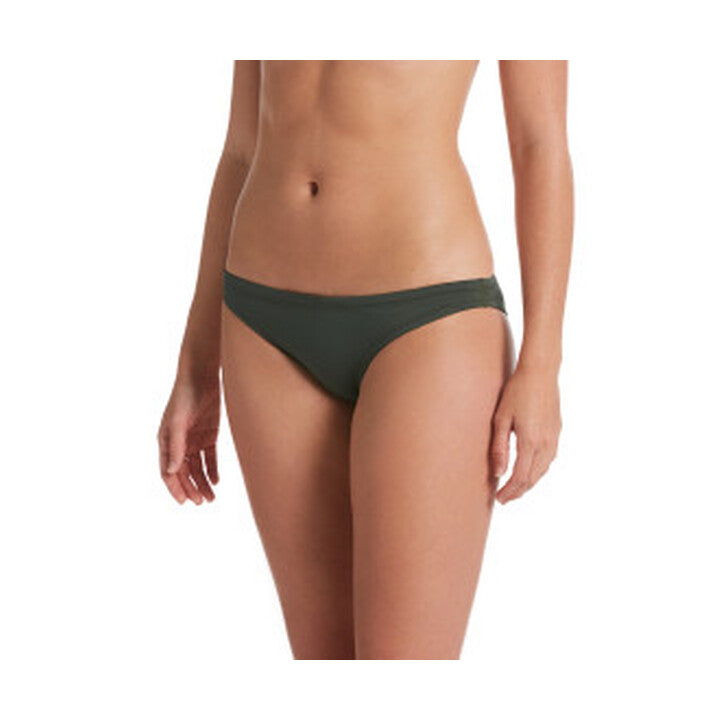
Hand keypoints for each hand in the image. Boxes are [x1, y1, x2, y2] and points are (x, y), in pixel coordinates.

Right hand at [157, 375, 220, 503]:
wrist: (202, 377)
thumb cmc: (185, 397)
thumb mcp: (178, 422)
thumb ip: (175, 447)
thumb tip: (172, 471)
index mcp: (165, 441)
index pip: (168, 471)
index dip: (175, 487)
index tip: (184, 501)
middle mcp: (179, 443)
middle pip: (184, 473)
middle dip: (191, 488)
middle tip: (201, 502)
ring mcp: (194, 439)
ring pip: (198, 468)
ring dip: (203, 483)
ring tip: (211, 498)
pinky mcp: (209, 435)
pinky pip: (210, 457)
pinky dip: (212, 470)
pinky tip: (217, 481)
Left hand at [490, 365, 561, 503]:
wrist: (540, 372)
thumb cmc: (516, 392)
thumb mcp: (501, 419)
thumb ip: (499, 448)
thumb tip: (498, 473)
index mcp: (530, 441)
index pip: (520, 477)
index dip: (510, 491)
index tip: (499, 498)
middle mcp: (546, 443)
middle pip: (533, 478)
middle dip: (519, 491)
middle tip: (504, 498)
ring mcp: (554, 438)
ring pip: (543, 470)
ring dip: (529, 482)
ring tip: (514, 488)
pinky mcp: (557, 432)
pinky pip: (549, 459)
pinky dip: (538, 470)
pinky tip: (529, 469)